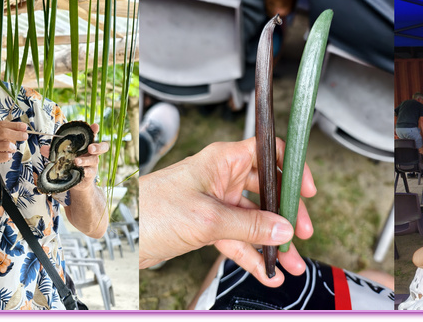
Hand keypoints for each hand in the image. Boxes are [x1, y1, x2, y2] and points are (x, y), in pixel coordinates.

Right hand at [0, 120, 28, 174]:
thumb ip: (4, 132)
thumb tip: (21, 130)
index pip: (2, 124)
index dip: (15, 125)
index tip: (24, 127)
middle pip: (4, 133)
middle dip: (17, 134)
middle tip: (25, 136)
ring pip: (6, 144)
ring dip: (13, 147)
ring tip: (11, 149)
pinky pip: (5, 155)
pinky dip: (9, 155)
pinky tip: (6, 155)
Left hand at [38, 123, 107, 191]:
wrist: (76, 182)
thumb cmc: (70, 164)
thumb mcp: (62, 156)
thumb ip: (54, 152)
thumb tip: (43, 148)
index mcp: (86, 145)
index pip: (92, 135)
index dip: (94, 130)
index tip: (95, 126)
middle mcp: (92, 153)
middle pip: (103, 147)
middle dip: (98, 146)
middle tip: (90, 148)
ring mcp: (92, 164)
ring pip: (94, 160)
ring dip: (85, 160)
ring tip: (76, 161)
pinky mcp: (90, 174)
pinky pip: (90, 172)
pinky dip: (84, 171)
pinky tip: (79, 171)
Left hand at [138, 137, 315, 287]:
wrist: (117, 234)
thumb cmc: (149, 210)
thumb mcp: (207, 219)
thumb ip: (249, 225)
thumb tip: (282, 229)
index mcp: (221, 160)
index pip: (267, 152)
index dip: (289, 168)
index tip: (305, 190)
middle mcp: (219, 178)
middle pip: (265, 191)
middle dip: (286, 214)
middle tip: (302, 234)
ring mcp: (213, 203)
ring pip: (252, 220)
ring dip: (271, 242)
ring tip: (289, 263)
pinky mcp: (204, 225)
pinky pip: (237, 239)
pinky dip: (251, 255)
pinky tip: (265, 271)